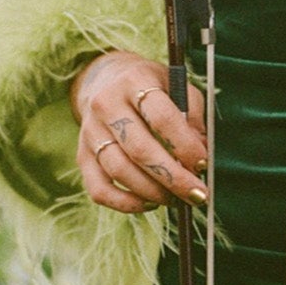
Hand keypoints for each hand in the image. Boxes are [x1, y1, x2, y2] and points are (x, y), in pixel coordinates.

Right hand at [67, 50, 208, 214]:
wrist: (106, 80)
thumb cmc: (152, 88)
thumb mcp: (177, 87)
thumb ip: (192, 119)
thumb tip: (200, 160)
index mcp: (135, 81)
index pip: (162, 118)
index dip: (185, 146)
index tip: (203, 165)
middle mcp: (107, 104)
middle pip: (140, 149)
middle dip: (173, 178)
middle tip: (197, 194)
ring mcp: (90, 131)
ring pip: (120, 171)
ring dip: (153, 192)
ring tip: (176, 199)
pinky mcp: (81, 155)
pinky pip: (99, 189)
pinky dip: (125, 203)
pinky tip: (150, 203)